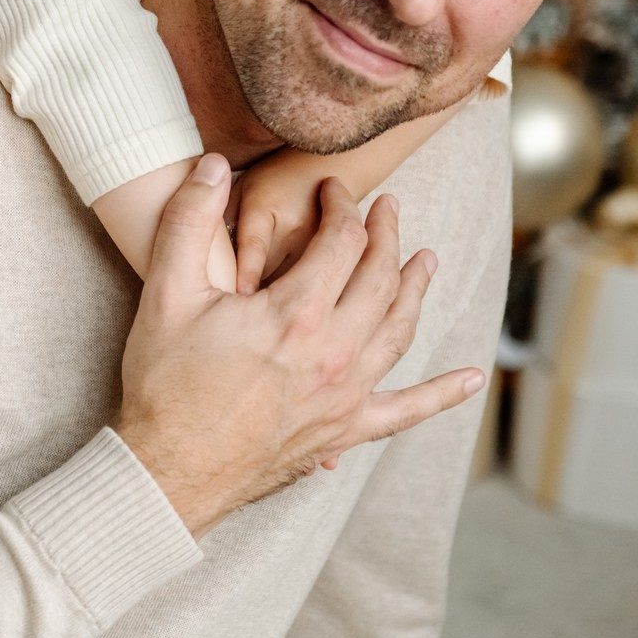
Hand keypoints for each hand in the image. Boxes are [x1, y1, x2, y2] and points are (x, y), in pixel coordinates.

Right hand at [115, 155, 484, 537]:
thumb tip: (211, 164)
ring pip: (400, 329)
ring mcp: (347, 395)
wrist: (167, 473)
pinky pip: (408, 410)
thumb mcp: (166, 294)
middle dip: (387, 234)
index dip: (341, 205)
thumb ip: (189, 221)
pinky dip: (443, 393)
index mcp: (297, 312)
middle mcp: (336, 351)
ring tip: (427, 259)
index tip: (331, 188)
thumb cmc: (164, 386)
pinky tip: (473, 378)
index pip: (342, 240)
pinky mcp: (345, 431)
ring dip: (416, 288)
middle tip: (388, 207)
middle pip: (381, 277)